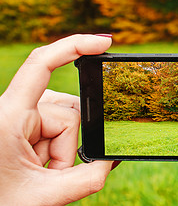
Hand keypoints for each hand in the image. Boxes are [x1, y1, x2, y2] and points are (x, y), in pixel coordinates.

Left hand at [0, 34, 113, 204]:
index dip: (74, 45)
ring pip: (67, 119)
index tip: (105, 42)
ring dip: (63, 149)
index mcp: (8, 117)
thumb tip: (112, 159)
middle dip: (68, 145)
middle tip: (46, 173)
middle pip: (68, 110)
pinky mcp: (27, 121)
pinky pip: (59, 126)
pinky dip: (59, 148)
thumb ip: (86, 180)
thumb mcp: (42, 196)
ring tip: (40, 171)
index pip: (41, 64)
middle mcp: (13, 108)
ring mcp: (21, 113)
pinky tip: (43, 164)